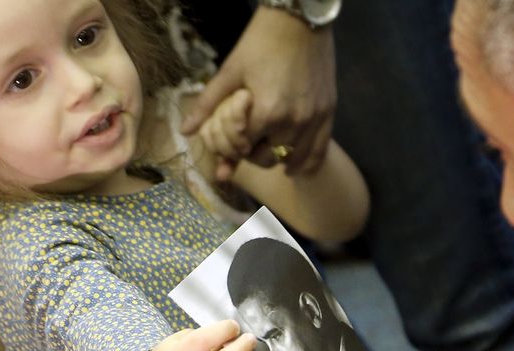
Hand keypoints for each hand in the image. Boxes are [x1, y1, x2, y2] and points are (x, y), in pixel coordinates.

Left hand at [181, 6, 336, 174]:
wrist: (299, 20)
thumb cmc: (261, 42)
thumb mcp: (230, 71)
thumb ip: (209, 105)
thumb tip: (185, 131)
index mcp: (266, 112)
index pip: (243, 148)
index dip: (231, 148)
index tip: (228, 142)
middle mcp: (293, 122)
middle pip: (267, 156)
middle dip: (253, 153)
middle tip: (248, 144)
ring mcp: (313, 120)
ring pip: (292, 158)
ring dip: (277, 158)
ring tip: (269, 154)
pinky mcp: (328, 114)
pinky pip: (319, 152)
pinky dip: (306, 164)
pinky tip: (293, 167)